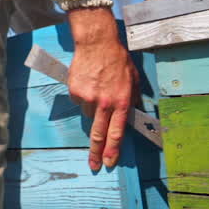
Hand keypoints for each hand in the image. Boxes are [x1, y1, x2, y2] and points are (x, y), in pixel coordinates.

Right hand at [65, 7, 137, 171]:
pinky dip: (83, 96)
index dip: (114, 149)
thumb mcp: (134, 80)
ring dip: (93, 109)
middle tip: (94, 165)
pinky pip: (79, 101)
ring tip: (98, 91)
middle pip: (98, 134)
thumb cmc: (118, 60)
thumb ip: (133, 98)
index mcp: (121, 101)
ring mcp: (88, 97)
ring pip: (89, 114)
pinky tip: (89, 83)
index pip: (117, 132)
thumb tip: (134, 115)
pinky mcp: (75, 91)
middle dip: (97, 152)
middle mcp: (104, 103)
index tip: (110, 162)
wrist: (97, 43)